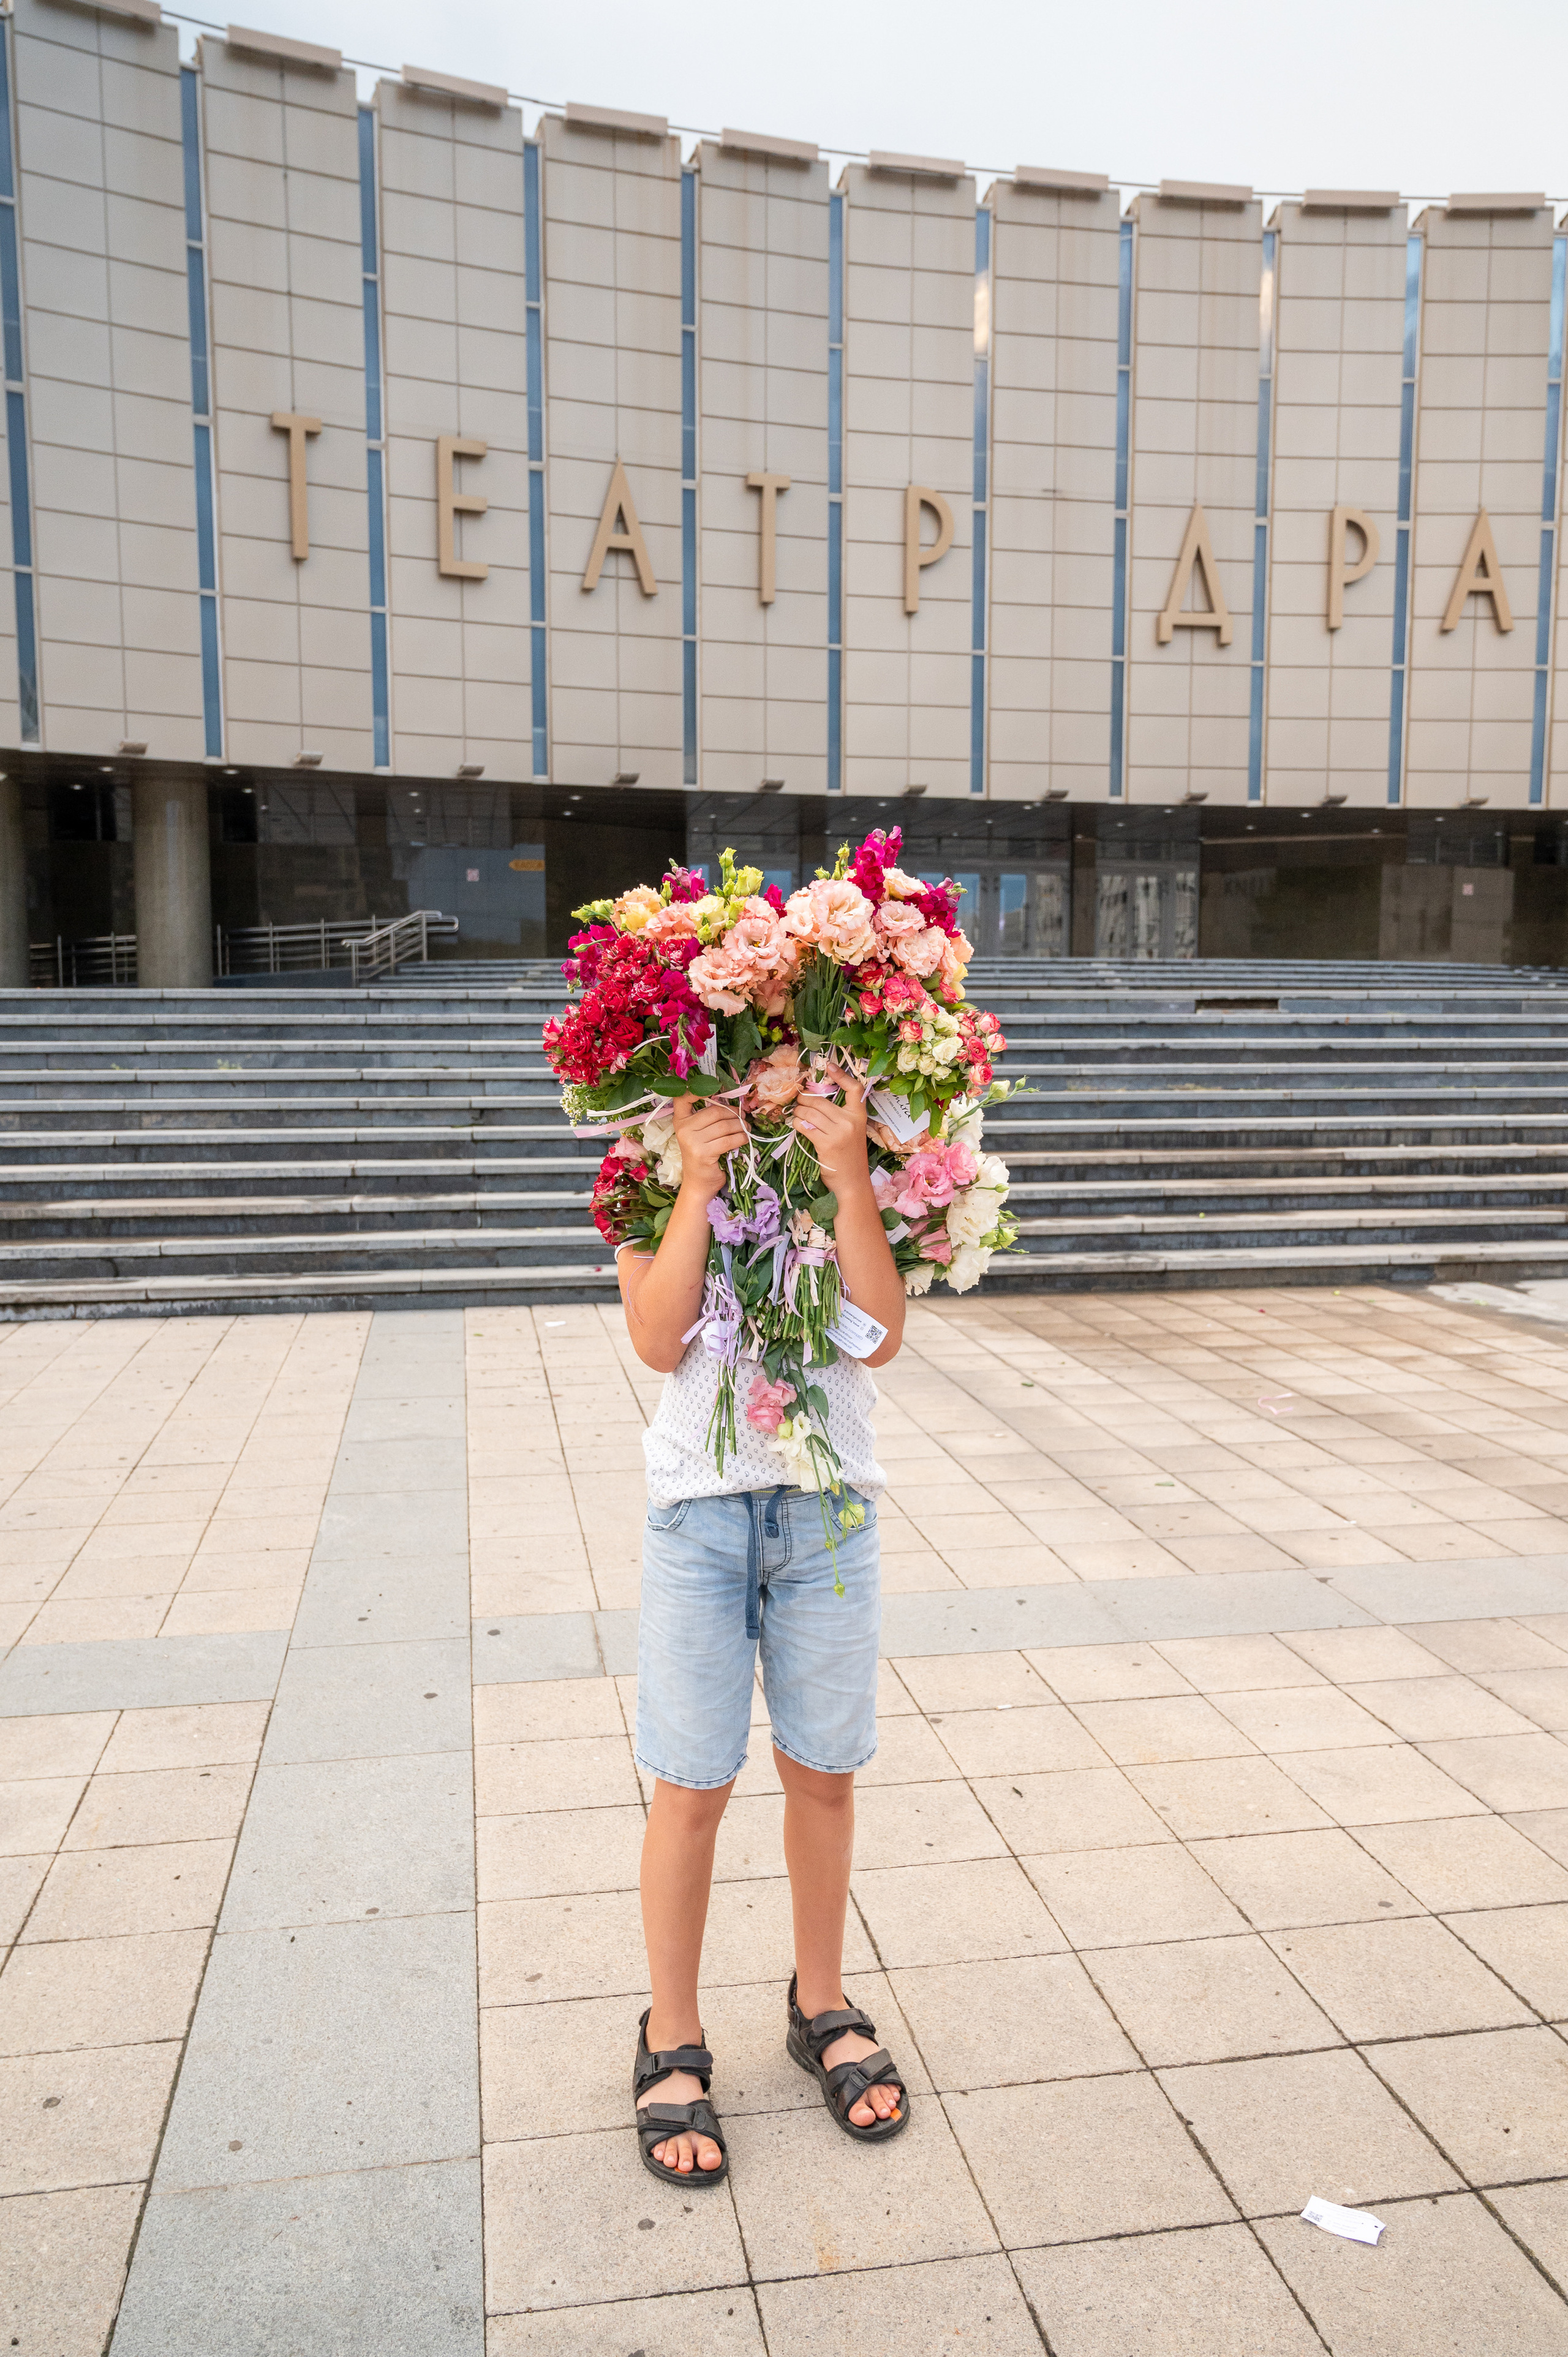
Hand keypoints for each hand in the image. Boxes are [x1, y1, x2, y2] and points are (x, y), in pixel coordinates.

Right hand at [670, 1094, 746, 1199]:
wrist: (698, 1184)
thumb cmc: (703, 1157)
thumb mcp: (700, 1135)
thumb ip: (708, 1120)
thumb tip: (735, 1105)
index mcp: (680, 1120)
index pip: (683, 1098)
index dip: (697, 1089)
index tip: (714, 1089)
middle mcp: (683, 1129)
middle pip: (715, 1112)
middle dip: (734, 1114)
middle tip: (744, 1118)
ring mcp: (691, 1141)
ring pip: (724, 1126)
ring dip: (740, 1126)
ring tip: (747, 1129)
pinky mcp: (703, 1153)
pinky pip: (728, 1140)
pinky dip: (741, 1138)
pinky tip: (745, 1139)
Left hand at [791, 1075, 870, 1189]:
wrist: (852, 1182)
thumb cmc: (849, 1156)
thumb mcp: (851, 1132)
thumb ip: (840, 1116)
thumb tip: (815, 1100)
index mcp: (859, 1116)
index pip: (855, 1088)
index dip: (841, 1075)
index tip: (829, 1065)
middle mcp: (850, 1121)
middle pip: (821, 1100)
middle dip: (805, 1099)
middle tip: (798, 1101)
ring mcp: (839, 1133)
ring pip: (810, 1112)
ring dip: (798, 1111)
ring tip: (796, 1114)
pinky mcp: (826, 1144)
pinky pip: (805, 1126)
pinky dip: (797, 1123)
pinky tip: (796, 1125)